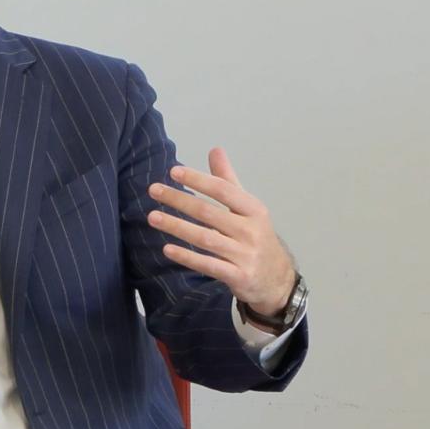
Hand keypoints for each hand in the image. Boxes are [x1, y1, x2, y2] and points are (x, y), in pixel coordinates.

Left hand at [146, 148, 295, 324]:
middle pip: (209, 212)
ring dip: (177, 226)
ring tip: (152, 217)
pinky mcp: (238, 276)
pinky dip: (188, 257)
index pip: (223, 190)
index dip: (199, 180)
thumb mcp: (247, 208)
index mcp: (253, 209)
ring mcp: (245, 254)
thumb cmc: (255, 236)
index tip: (174, 171)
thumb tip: (215, 149)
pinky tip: (167, 249)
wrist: (277, 279)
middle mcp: (250, 230)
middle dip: (179, 200)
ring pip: (205, 238)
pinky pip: (209, 265)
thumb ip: (228, 180)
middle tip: (153, 189)